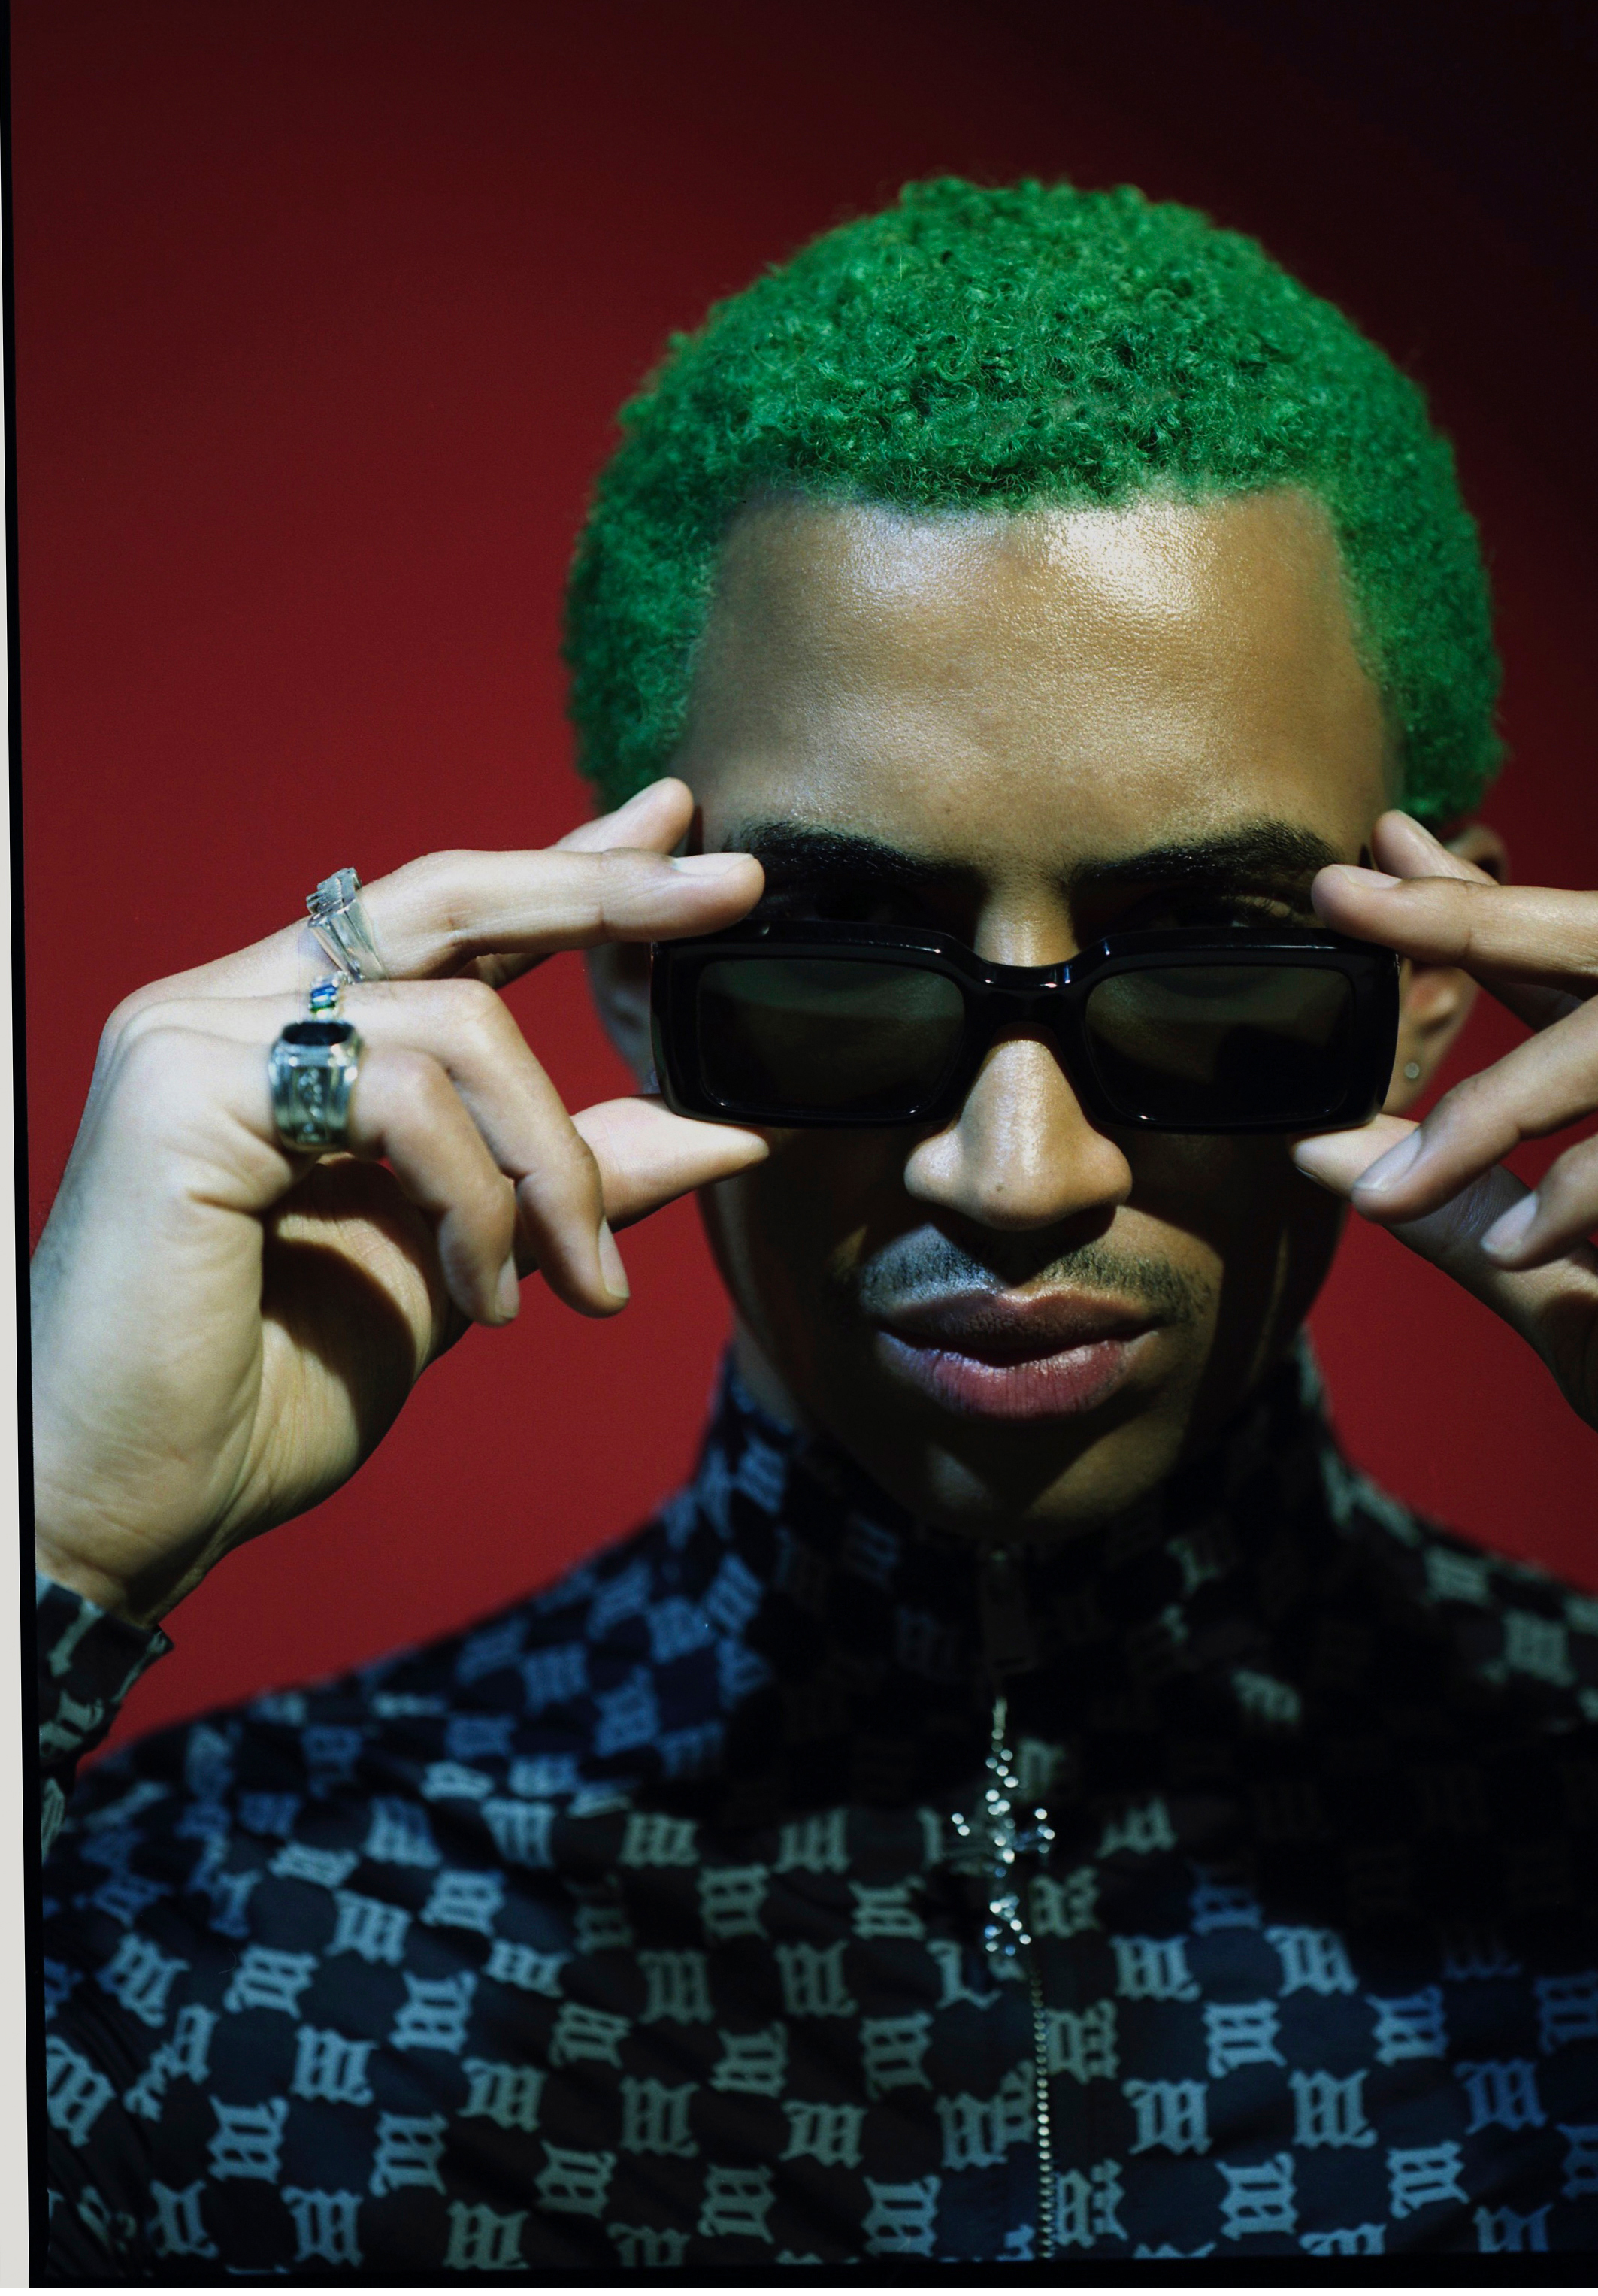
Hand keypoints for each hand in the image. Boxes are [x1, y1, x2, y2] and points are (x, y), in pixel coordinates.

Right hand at [30, 780, 765, 1627]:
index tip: (680, 820)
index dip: (572, 864)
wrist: (136, 1504)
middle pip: (450, 894)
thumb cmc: (274, 1389)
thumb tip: (734, 1129)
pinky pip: (401, 1094)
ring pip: (457, 1019)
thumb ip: (576, 1180)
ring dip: (552, 1161)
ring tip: (579, 1281)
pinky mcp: (185, 1088)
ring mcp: (200, 1034)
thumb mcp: (472, 1263)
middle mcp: (240, 1005)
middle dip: (605, 889)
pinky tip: (484, 1299)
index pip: (456, 915)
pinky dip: (476, 1199)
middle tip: (731, 887)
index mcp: (303, 1034)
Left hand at [1296, 812, 1597, 1648]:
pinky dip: (1596, 1171)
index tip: (1374, 874)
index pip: (1592, 978)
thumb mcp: (1574, 1320)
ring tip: (1405, 1177)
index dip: (1483, 918)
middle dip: (1475, 918)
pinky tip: (1527, 1233)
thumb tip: (1330, 1144)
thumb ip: (1468, 1223)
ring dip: (1500, 1096)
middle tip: (1348, 893)